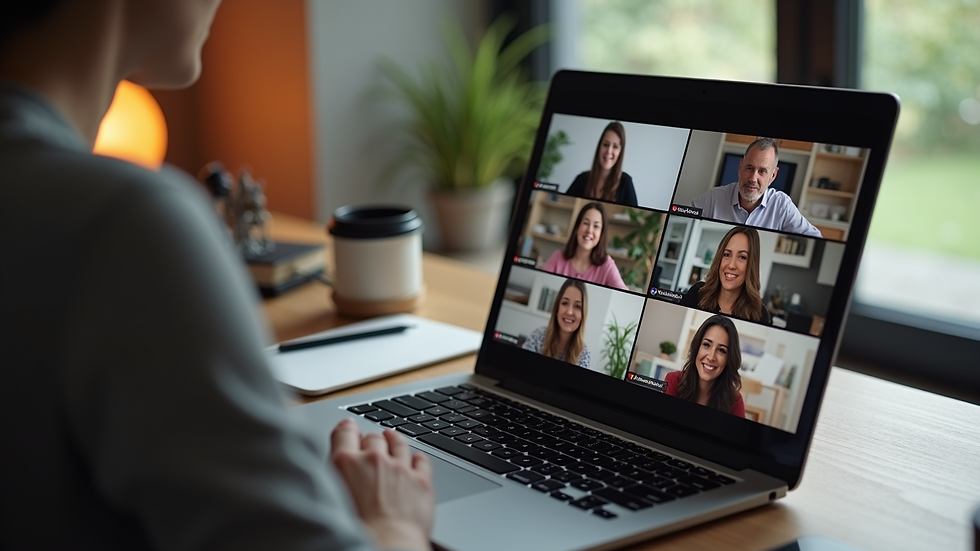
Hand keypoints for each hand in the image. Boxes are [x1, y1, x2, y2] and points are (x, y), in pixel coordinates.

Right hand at [330, 418, 433, 550]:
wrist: (386, 546)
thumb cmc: (355, 531)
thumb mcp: (331, 496)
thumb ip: (335, 474)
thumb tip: (336, 464)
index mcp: (346, 463)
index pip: (345, 433)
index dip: (347, 429)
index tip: (348, 428)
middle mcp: (374, 460)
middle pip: (373, 438)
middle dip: (370, 441)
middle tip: (369, 444)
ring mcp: (400, 468)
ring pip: (398, 444)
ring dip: (394, 440)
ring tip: (391, 438)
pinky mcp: (421, 481)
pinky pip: (421, 460)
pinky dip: (417, 458)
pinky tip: (415, 458)